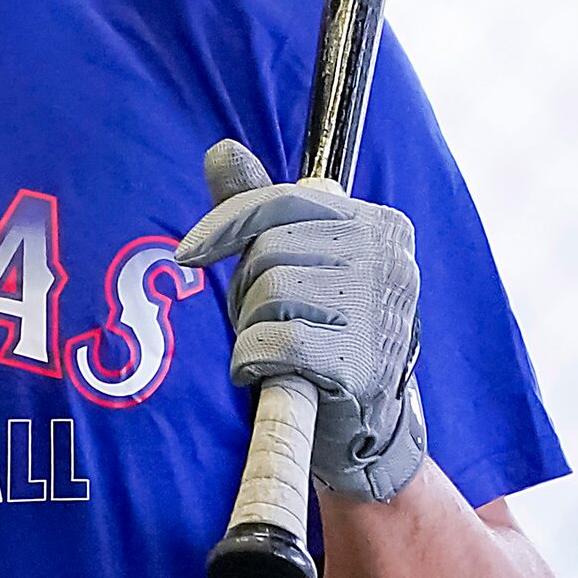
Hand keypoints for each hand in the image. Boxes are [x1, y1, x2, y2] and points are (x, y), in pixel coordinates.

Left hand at [175, 140, 426, 502]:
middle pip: (272, 250)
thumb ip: (259, 206)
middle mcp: (389, 259)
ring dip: (248, 327)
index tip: (187, 253)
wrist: (366, 427)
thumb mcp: (296, 262)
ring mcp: (380, 311)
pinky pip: (273, 344)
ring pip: (269, 294)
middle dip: (243, 288)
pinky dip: (250, 361)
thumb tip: (220, 150)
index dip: (226, 223)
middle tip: (254, 320)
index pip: (285, 199)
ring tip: (267, 347)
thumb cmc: (322, 330)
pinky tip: (260, 372)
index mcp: (380, 224)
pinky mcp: (362, 364)